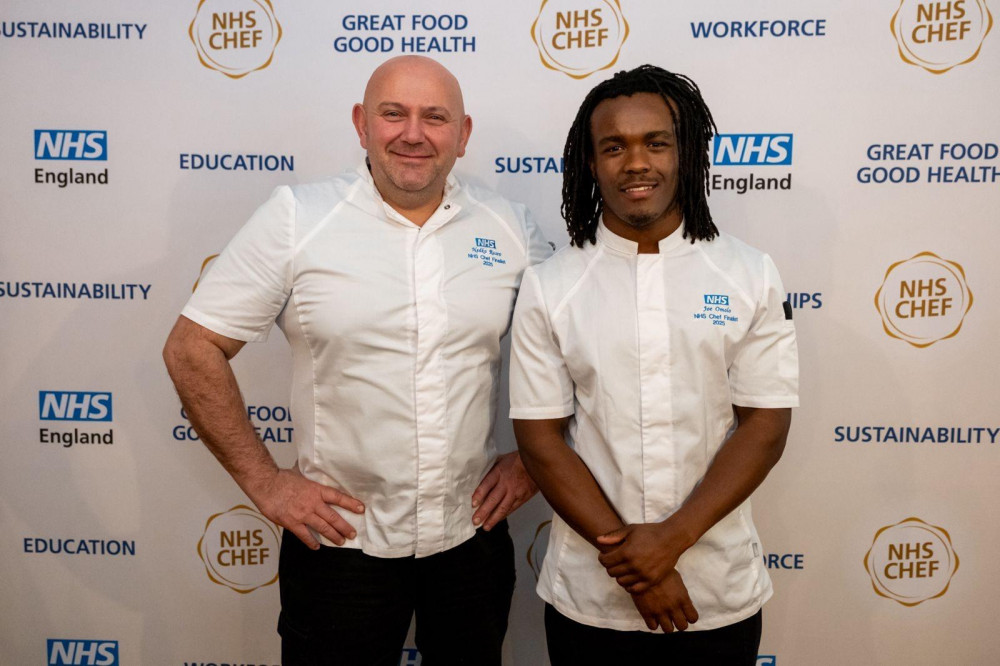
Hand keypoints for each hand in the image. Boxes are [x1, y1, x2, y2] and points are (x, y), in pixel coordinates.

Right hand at [248, 467, 364, 549]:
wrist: (266, 484)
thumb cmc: (281, 478)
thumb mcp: (301, 474)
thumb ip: (311, 479)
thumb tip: (315, 471)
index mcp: (316, 490)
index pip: (338, 497)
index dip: (351, 504)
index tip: (361, 509)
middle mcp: (313, 503)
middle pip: (334, 517)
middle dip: (345, 527)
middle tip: (352, 534)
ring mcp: (303, 514)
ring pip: (323, 528)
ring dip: (333, 536)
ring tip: (341, 542)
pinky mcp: (292, 523)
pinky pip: (304, 535)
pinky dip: (311, 542)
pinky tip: (316, 547)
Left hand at [471, 452, 537, 529]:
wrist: (536, 464)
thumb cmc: (516, 461)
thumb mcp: (501, 459)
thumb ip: (490, 469)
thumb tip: (475, 476)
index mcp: (499, 472)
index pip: (487, 484)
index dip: (480, 494)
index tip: (473, 503)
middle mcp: (507, 483)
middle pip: (494, 499)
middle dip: (484, 511)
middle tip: (475, 520)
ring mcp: (515, 492)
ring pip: (503, 507)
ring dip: (493, 518)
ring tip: (485, 527)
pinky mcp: (522, 498)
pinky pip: (511, 509)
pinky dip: (503, 516)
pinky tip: (496, 521)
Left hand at [596, 522, 688, 592]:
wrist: (672, 539)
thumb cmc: (650, 532)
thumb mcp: (630, 529)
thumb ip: (613, 536)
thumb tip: (598, 540)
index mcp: (626, 552)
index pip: (605, 561)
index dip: (602, 558)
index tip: (605, 555)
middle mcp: (633, 565)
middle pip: (612, 572)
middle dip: (610, 566)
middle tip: (614, 562)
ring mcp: (643, 574)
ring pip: (621, 582)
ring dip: (619, 576)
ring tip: (623, 569)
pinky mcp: (651, 581)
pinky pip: (634, 589)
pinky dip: (629, 585)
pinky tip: (631, 578)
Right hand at [630, 570, 698, 631]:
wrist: (642, 568)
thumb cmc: (661, 572)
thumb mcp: (677, 580)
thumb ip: (682, 594)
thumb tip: (685, 605)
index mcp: (682, 598)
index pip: (693, 618)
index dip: (690, 617)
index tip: (685, 614)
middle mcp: (673, 607)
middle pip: (682, 627)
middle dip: (679, 622)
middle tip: (674, 617)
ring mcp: (659, 611)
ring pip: (668, 630)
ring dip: (667, 624)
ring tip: (663, 617)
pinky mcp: (646, 613)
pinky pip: (653, 627)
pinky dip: (654, 623)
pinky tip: (653, 616)